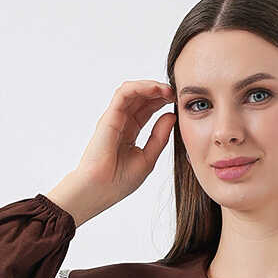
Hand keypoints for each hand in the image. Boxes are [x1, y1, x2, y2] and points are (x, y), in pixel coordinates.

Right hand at [46, 80, 176, 225]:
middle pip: (141, 97)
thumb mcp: (147, 158)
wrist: (100, 191)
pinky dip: (139, 87)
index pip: (147, 109)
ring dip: (151, 86)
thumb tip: (171, 116)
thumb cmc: (118, 181)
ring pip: (133, 91)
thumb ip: (159, 137)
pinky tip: (155, 89)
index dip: (162, 101)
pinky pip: (124, 94)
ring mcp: (114, 118)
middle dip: (159, 91)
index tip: (177, 101)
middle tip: (175, 92)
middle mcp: (121, 122)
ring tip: (167, 89)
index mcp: (130, 132)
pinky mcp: (109, 117)